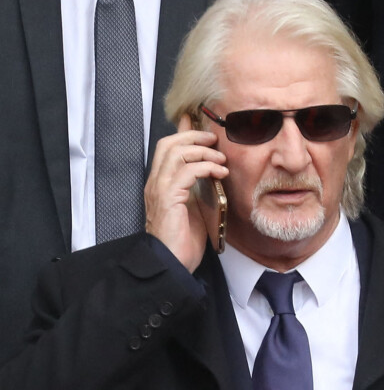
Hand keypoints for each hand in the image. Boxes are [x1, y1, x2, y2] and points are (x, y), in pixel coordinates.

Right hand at [144, 115, 228, 271]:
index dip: (185, 131)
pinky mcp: (168, 198)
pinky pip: (186, 171)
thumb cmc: (183, 239)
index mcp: (161, 182)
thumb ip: (198, 185)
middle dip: (194, 136)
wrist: (172, 263)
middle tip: (215, 140)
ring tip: (221, 159)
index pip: (168, 147)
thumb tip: (210, 168)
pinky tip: (220, 172)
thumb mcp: (194, 205)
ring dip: (202, 151)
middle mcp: (156, 182)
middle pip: (169, 143)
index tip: (204, 125)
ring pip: (176, 152)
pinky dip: (205, 167)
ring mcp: (159, 189)